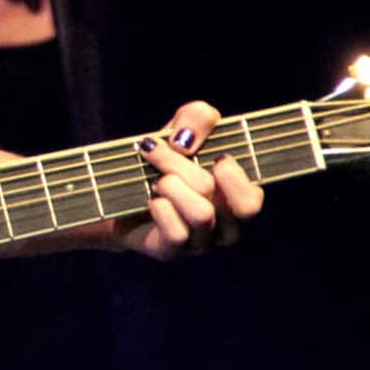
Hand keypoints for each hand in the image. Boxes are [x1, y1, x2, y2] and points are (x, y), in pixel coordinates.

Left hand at [119, 102, 264, 259]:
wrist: (117, 192)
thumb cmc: (163, 160)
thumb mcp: (182, 128)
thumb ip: (198, 117)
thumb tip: (186, 142)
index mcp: (238, 198)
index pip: (252, 200)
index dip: (232, 175)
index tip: (212, 156)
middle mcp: (226, 225)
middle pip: (215, 192)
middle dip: (178, 164)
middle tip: (157, 153)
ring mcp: (201, 243)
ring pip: (202, 214)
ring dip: (169, 186)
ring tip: (156, 182)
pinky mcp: (173, 252)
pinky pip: (177, 233)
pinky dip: (160, 207)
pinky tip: (152, 201)